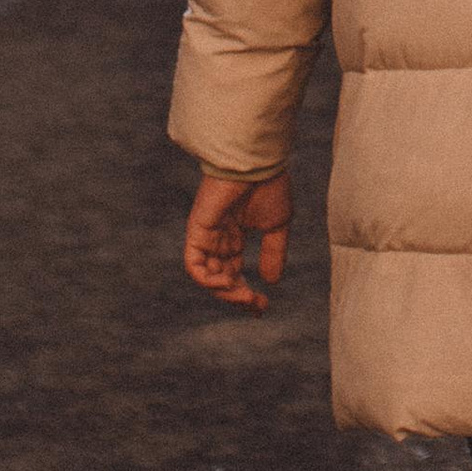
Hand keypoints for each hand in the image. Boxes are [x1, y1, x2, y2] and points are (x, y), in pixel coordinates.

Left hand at [184, 167, 292, 310]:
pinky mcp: (197, 231)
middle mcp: (217, 240)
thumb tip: (271, 282)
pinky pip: (194, 265)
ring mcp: (206, 236)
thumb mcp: (277, 225)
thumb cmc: (269, 186)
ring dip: (225, 293)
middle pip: (220, 280)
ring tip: (246, 296)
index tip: (262, 307)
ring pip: (206, 277)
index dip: (245, 294)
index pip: (233, 274)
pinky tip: (229, 283)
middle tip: (257, 305)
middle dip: (237, 297)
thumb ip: (273, 253)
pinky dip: (208, 279)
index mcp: (234, 238)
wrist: (259, 163)